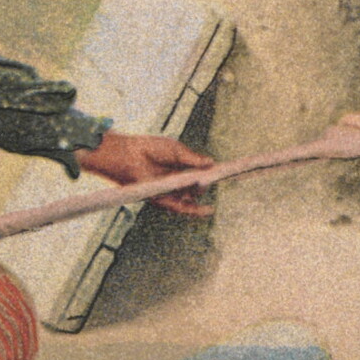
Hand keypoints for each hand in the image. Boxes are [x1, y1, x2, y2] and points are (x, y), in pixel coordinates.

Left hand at [79, 131, 216, 218]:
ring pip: (192, 196)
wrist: (129, 155)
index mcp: (181, 166)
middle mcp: (178, 180)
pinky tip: (208, 210)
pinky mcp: (164, 200)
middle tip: (213, 177)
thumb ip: (193, 159)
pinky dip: (195, 211)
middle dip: (207, 182)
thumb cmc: (150, 148)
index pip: (201, 172)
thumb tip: (212, 163)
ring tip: (203, 183)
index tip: (230, 172)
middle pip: (199, 185)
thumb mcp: (176, 151)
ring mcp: (172, 191)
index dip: (214, 173)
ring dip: (199, 191)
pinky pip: (182, 208)